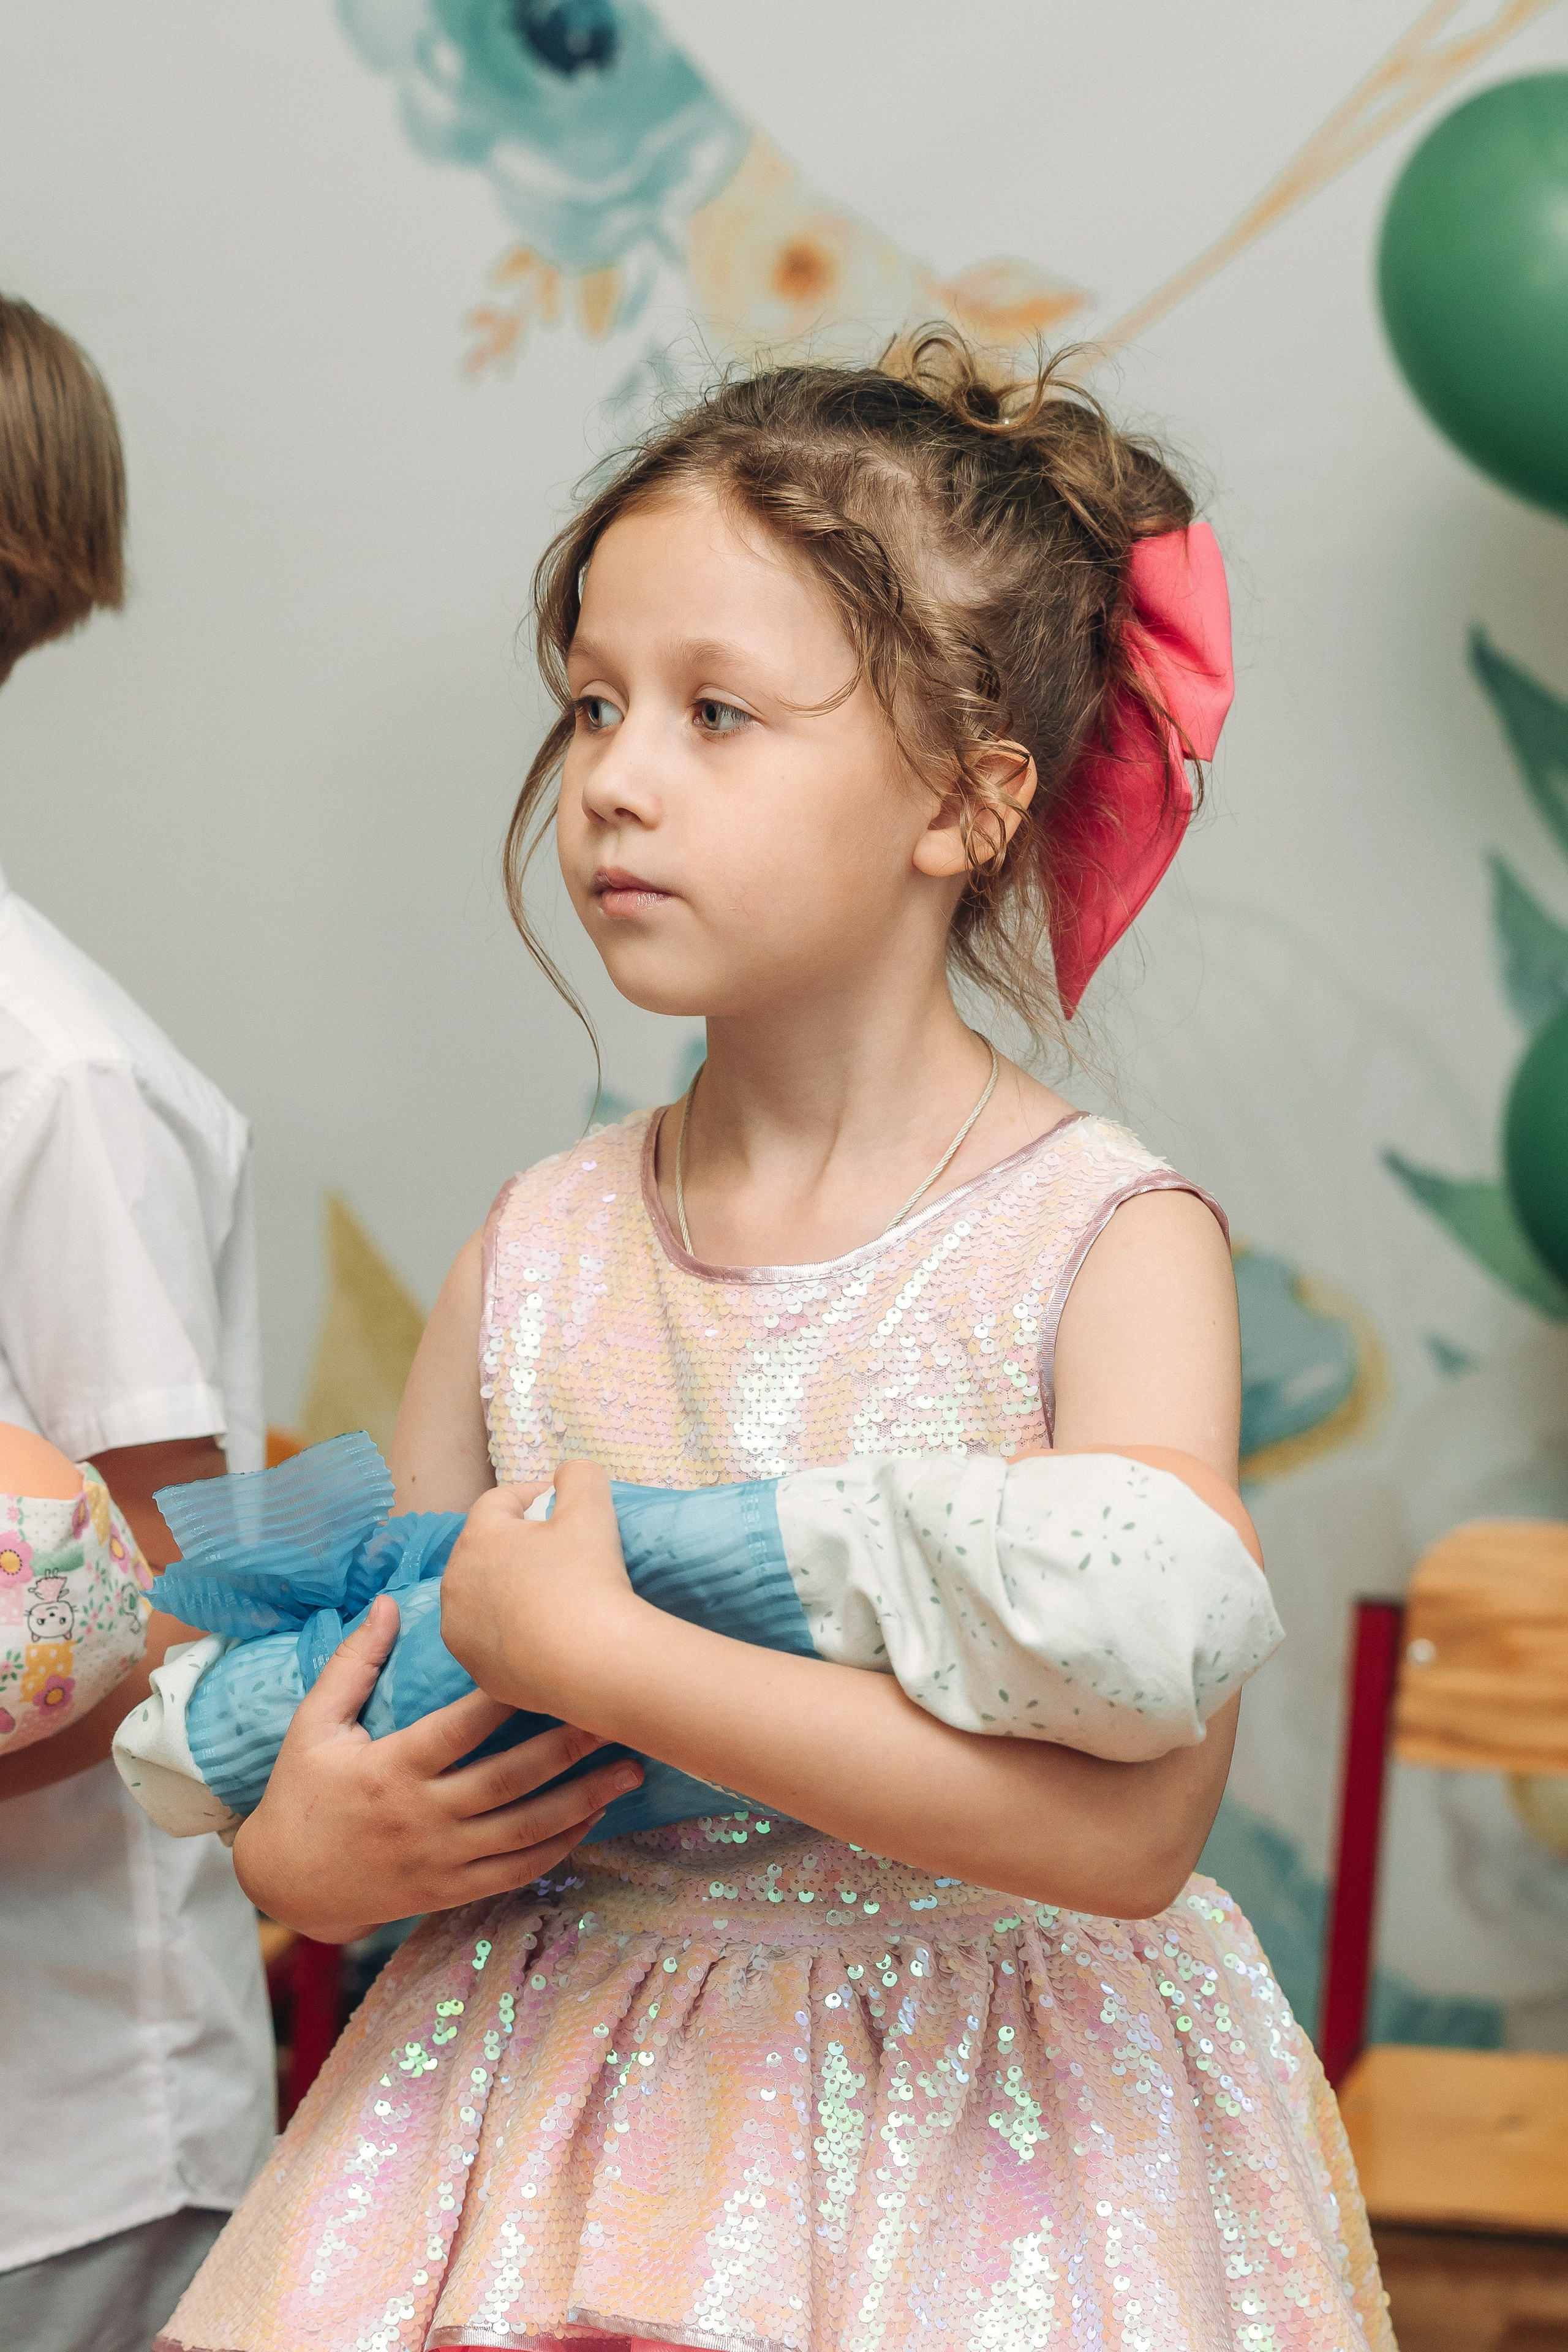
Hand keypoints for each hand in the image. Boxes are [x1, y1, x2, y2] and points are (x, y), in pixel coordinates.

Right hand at [231, 1594, 642, 1941]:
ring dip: (583, 1800)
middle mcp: (423, 1817)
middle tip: (617, 1715)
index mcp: (391, 1769)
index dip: (508, 1699)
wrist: (289, 1885)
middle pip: (508, 1780)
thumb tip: (388, 1601)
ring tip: (632, 1769)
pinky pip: (517, 1870)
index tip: (554, 1667)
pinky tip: (594, 1817)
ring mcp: (442, 1859)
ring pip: (525, 1831)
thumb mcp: (313, 1724)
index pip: (460, 1729)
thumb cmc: (302, 1793)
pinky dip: (560, 1845)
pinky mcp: (453, 1890)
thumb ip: (354, 1663)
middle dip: (568, 1747)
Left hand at [442, 1462, 641, 1718]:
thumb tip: (568, 1474)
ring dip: (511, 1589)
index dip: (534, 1494)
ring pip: (483, 1597)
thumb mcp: (592, 1507)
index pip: (499, 1501)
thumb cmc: (588, 1578)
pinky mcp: (477, 1672)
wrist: (594, 1664)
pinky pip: (492, 1640)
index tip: (564, 1503)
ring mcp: (461, 1633)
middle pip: (486, 1550)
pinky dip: (513, 1631)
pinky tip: (546, 1633)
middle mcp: (455, 1585)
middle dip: (518, 1544)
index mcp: (476, 1539)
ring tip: (553, 1594)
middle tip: (562, 1550)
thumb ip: (579, 1475)